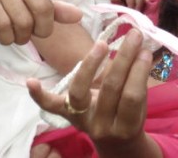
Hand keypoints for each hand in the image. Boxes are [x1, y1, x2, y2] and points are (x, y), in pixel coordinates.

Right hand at [0, 0, 82, 44]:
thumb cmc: (5, 5)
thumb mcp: (29, 4)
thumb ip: (54, 10)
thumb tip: (79, 15)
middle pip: (41, 8)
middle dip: (42, 29)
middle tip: (36, 34)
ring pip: (22, 20)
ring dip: (23, 37)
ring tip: (18, 36)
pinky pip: (3, 25)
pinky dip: (8, 39)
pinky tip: (6, 38)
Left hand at [28, 29, 160, 156]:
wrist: (114, 141)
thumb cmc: (130, 115)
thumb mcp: (141, 105)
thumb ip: (139, 79)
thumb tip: (143, 45)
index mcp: (126, 125)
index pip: (132, 97)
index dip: (139, 72)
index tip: (145, 49)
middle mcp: (101, 126)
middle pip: (110, 90)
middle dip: (123, 59)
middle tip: (133, 35)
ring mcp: (79, 120)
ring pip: (81, 90)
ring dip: (92, 63)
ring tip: (103, 43)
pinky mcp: (64, 114)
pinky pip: (50, 105)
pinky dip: (39, 94)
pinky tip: (31, 81)